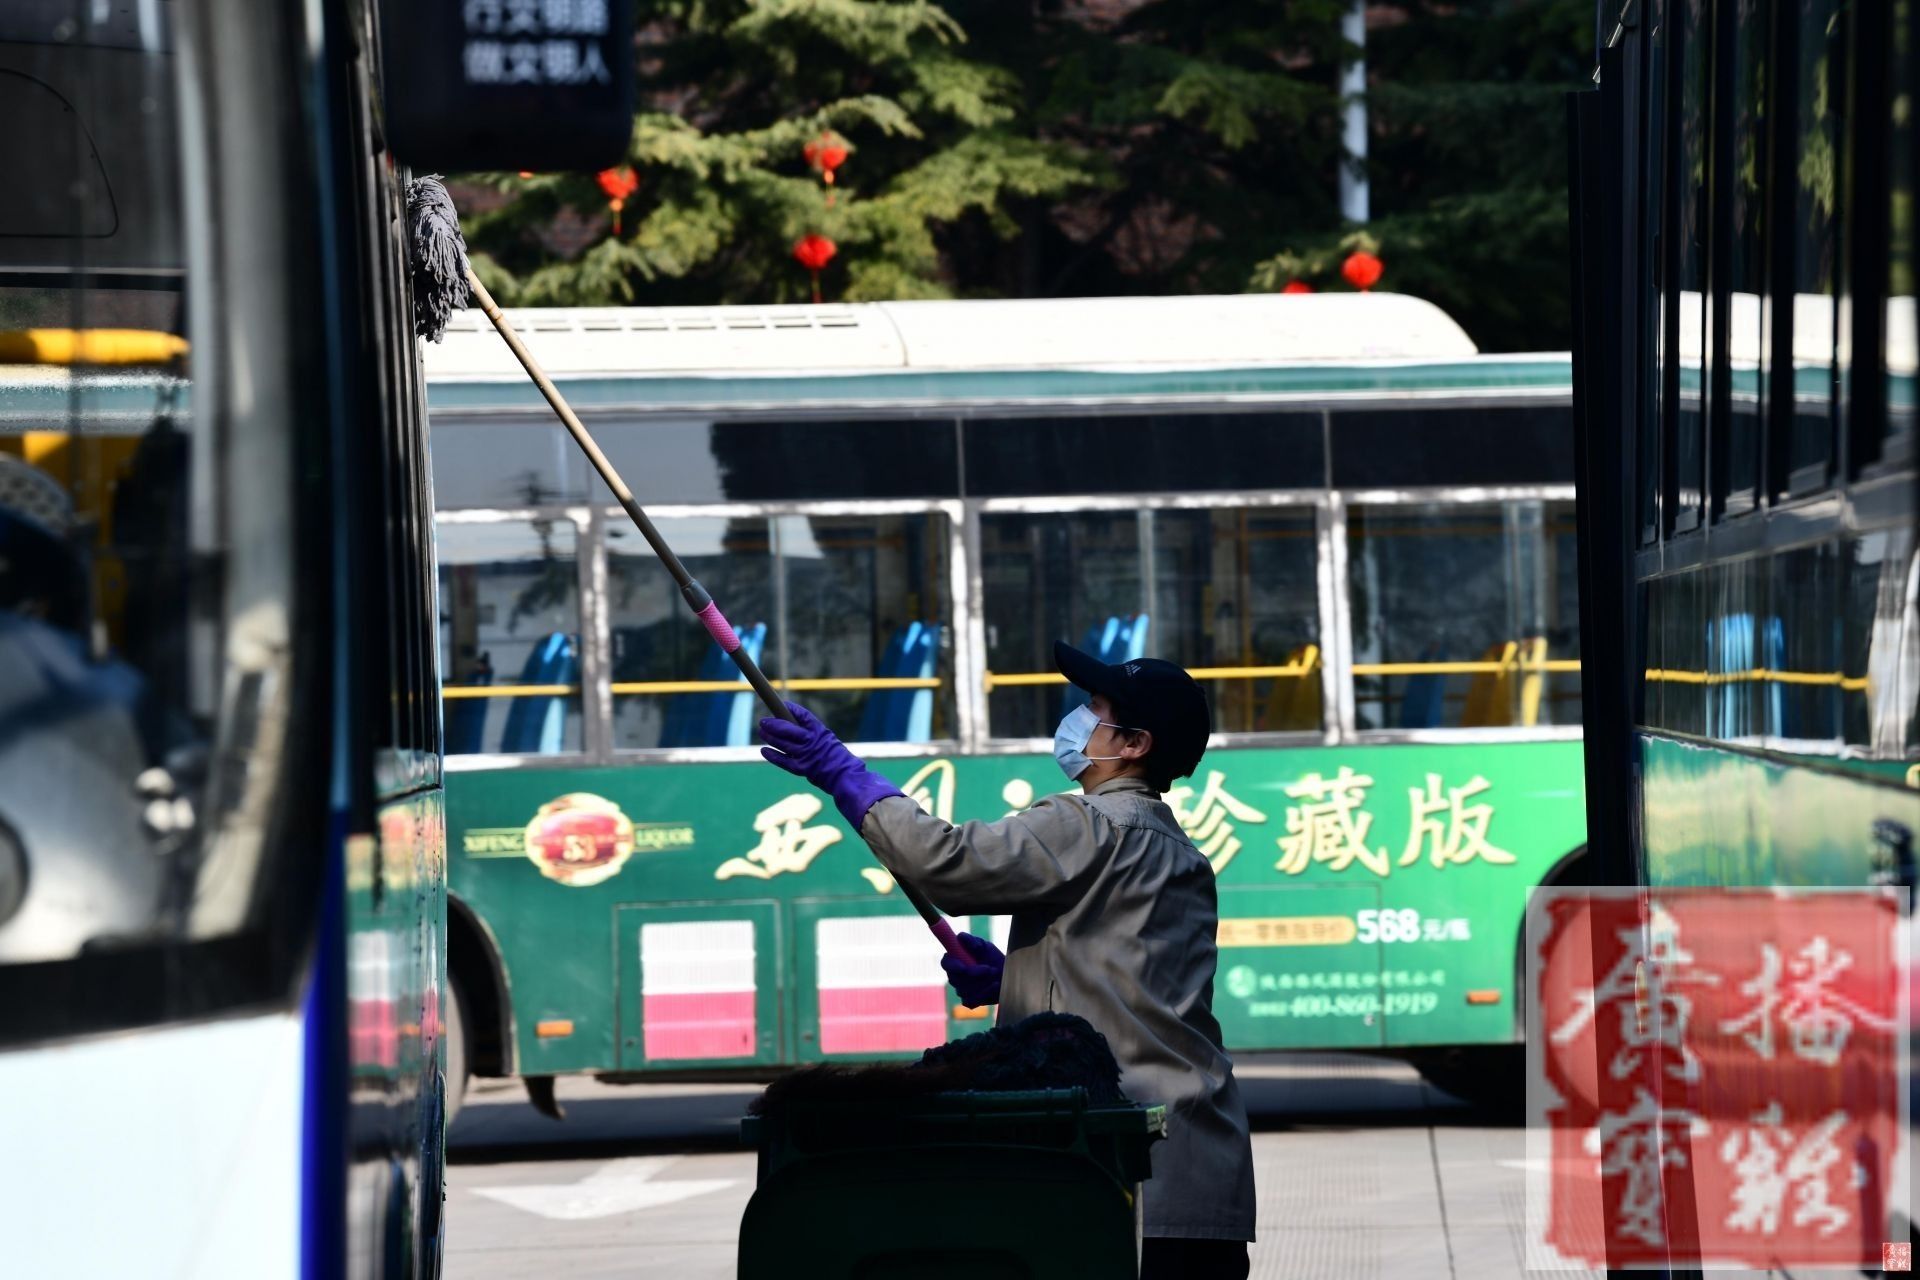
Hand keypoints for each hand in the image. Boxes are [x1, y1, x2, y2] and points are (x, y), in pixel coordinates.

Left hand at [759, 701, 902, 829]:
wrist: (846, 777)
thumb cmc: (837, 758)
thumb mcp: (827, 740)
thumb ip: (812, 734)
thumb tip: (792, 725)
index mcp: (820, 731)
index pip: (803, 716)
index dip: (791, 710)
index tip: (782, 705)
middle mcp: (812, 741)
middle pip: (788, 729)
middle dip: (774, 723)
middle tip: (763, 721)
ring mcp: (806, 755)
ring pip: (783, 743)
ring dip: (770, 736)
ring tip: (762, 731)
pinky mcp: (802, 768)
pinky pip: (783, 760)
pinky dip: (773, 755)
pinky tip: (764, 750)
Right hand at [941, 931, 1003, 1007]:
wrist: (1007, 976)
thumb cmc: (994, 959)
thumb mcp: (986, 947)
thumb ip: (973, 941)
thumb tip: (960, 937)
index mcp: (956, 960)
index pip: (945, 963)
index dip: (952, 966)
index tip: (963, 967)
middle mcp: (955, 975)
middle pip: (954, 978)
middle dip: (974, 974)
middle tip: (990, 968)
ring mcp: (961, 989)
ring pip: (964, 990)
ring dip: (982, 983)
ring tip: (996, 975)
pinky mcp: (969, 1001)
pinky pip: (971, 1000)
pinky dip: (985, 993)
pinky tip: (995, 986)